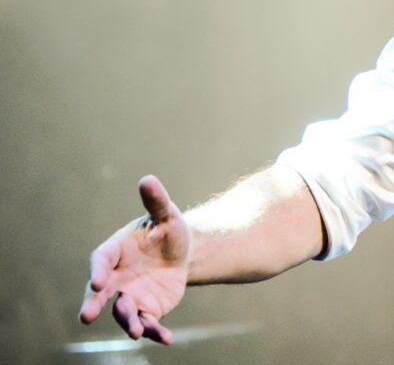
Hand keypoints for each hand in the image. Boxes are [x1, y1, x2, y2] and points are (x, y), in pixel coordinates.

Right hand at [79, 175, 189, 344]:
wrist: (183, 252)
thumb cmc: (167, 230)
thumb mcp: (166, 214)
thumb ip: (156, 201)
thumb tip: (147, 179)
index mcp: (115, 251)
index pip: (101, 260)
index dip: (98, 271)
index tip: (98, 281)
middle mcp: (116, 278)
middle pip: (100, 294)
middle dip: (92, 304)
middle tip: (85, 316)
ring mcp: (129, 296)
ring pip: (123, 312)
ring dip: (127, 322)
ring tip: (135, 331)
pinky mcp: (146, 310)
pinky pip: (147, 323)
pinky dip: (154, 331)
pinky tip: (165, 338)